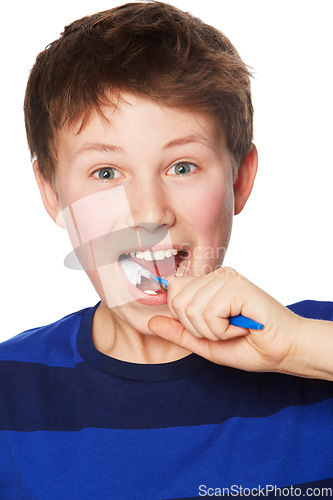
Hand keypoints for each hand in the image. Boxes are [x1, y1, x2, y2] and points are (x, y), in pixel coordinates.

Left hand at [148, 267, 307, 375]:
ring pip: (191, 309)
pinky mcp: (236, 285)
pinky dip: (223, 330)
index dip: (184, 317)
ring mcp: (226, 278)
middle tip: (224, 329)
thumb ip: (179, 332)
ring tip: (235, 327)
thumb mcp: (206, 343)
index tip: (210, 327)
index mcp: (208, 284)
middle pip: (177, 301)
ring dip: (213, 331)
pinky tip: (242, 326)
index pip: (173, 290)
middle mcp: (216, 276)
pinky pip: (209, 312)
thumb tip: (150, 322)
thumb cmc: (250, 345)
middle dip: (198, 328)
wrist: (284, 350)